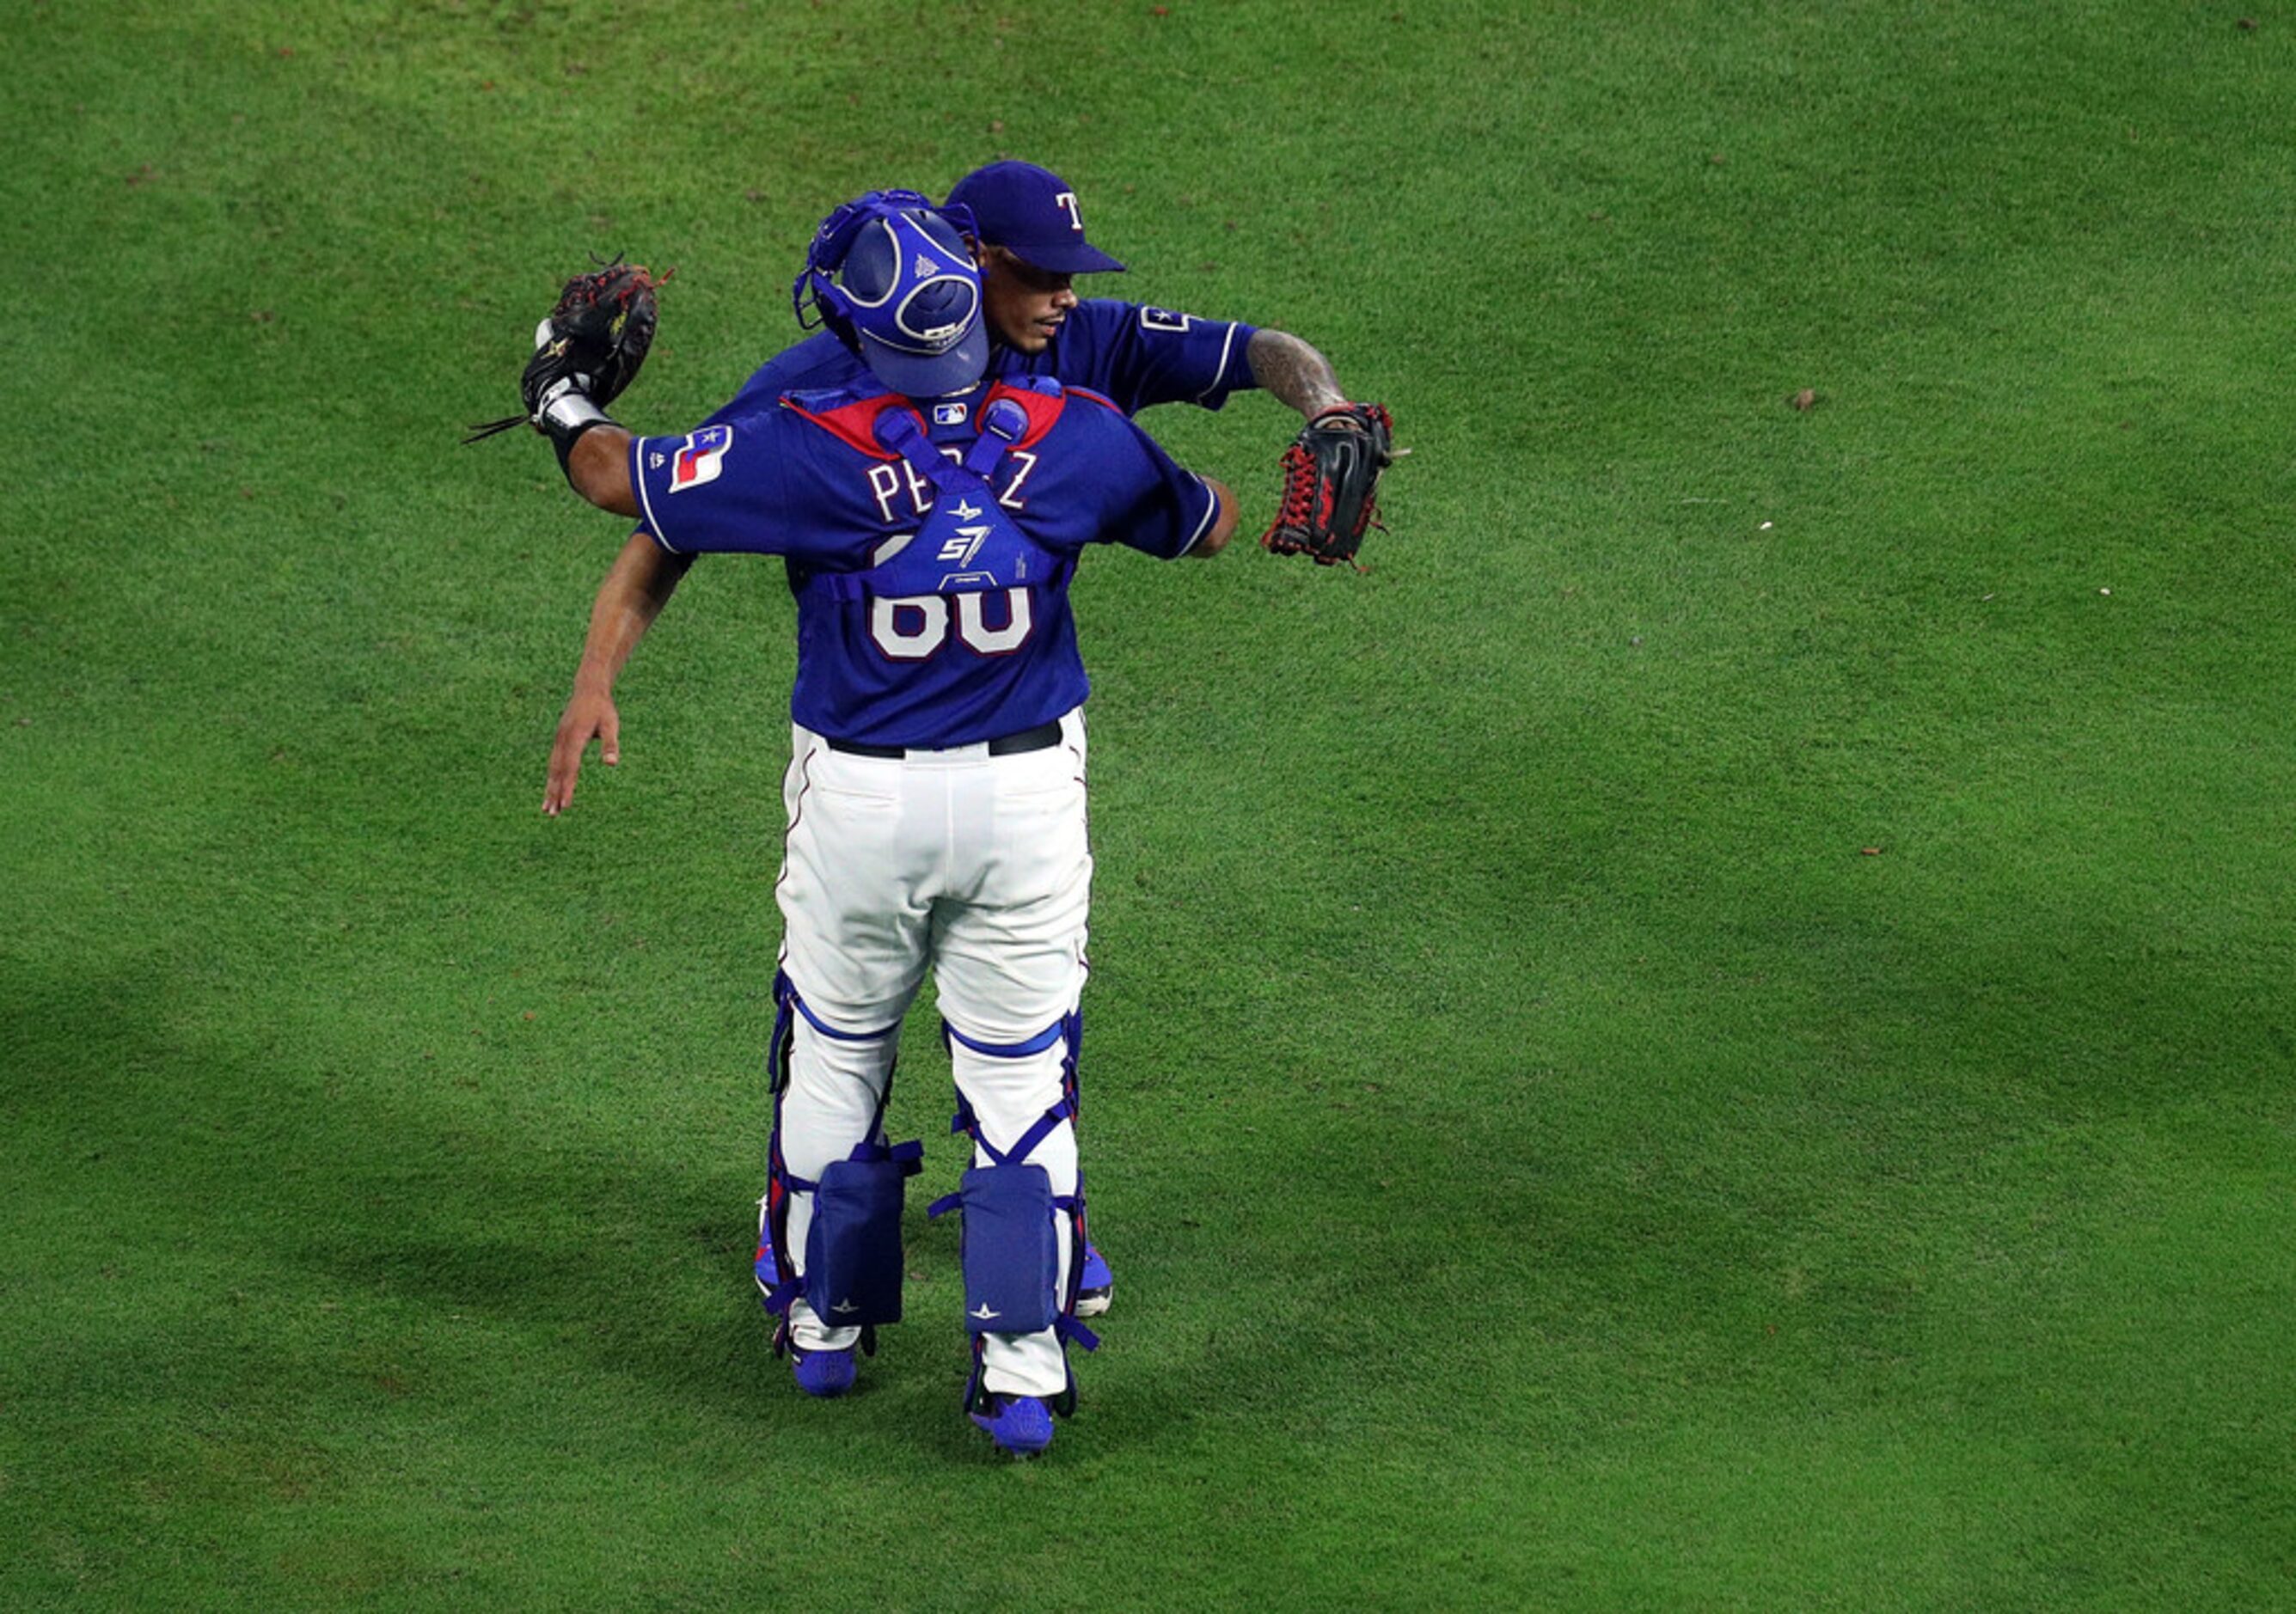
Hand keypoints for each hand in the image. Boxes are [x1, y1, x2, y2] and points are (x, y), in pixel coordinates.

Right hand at [544, 683, 619, 815]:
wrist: (588, 690)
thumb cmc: (603, 709)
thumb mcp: (611, 724)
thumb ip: (611, 744)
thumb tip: (611, 764)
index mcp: (574, 737)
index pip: (570, 768)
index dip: (568, 787)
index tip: (566, 805)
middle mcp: (562, 740)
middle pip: (557, 771)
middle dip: (554, 793)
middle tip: (552, 814)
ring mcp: (558, 740)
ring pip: (552, 769)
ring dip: (550, 789)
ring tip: (547, 809)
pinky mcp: (559, 741)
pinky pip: (553, 763)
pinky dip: (552, 778)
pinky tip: (551, 790)